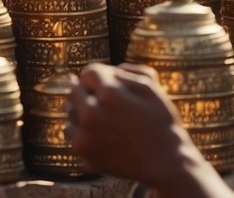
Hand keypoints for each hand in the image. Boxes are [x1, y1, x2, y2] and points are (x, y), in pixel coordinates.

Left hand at [66, 63, 196, 185]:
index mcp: (108, 93)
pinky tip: (102, 135)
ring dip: (82, 111)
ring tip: (105, 119)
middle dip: (89, 91)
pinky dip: (82, 132)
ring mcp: (84, 136)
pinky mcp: (83, 154)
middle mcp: (91, 114)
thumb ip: (127, 71)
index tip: (110, 84)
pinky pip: (73, 134)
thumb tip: (107, 71)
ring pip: (70, 113)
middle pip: (75, 90)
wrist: (164, 162)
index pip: (88, 72)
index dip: (101, 76)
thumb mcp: (151, 87)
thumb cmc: (161, 121)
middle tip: (108, 102)